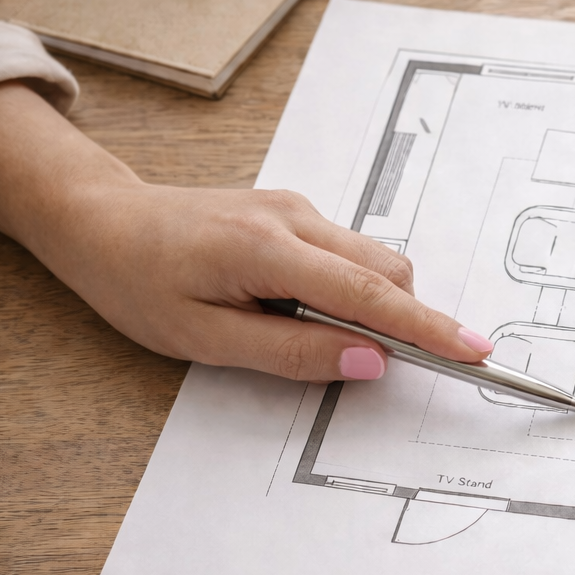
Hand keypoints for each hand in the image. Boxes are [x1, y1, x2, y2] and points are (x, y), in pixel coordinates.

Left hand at [0, 81, 489, 381]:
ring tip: (301, 331)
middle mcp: (294, 218)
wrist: (99, 220)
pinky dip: (345, 290)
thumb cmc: (137, 282)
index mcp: (268, 250)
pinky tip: (293, 307)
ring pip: (371, 262)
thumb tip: (369, 360)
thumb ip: (292, 351)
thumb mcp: (204, 338)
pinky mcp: (294, 213)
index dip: (428, 328)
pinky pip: (346, 255)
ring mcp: (297, 210)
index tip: (475, 351)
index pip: (370, 294)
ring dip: (368, 307)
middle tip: (375, 364)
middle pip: (386, 272)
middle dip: (403, 320)